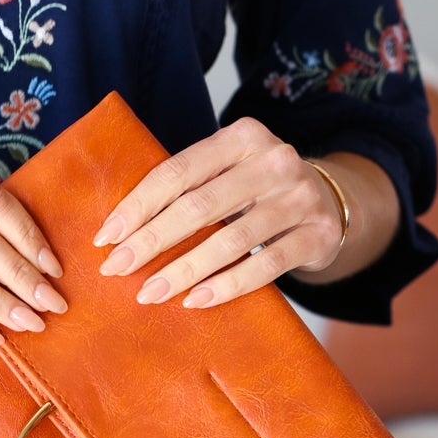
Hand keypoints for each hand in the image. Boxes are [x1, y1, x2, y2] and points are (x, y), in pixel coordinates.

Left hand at [91, 115, 347, 308]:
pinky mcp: (318, 234)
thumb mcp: (228, 172)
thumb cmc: (258, 190)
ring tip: (150, 293)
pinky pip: (266, 266)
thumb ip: (188, 186)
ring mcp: (300, 197)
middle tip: (117, 269)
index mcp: (242, 137)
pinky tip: (196, 300)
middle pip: (200, 206)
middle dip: (151, 241)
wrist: (332, 202)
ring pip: (231, 240)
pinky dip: (227, 286)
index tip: (106, 238)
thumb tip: (119, 229)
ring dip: (184, 271)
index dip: (138, 206)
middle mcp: (274, 160)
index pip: (178, 171)